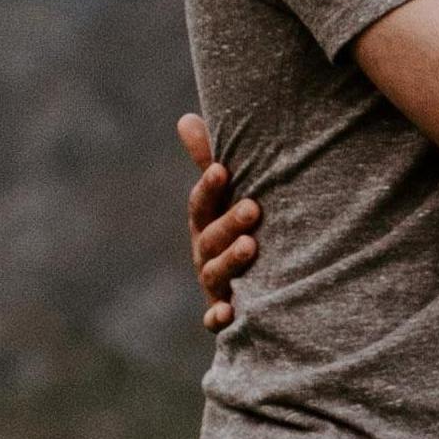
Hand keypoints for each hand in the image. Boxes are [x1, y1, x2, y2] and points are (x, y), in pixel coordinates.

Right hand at [179, 108, 262, 333]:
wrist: (250, 289)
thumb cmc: (237, 230)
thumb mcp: (226, 198)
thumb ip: (208, 162)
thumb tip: (185, 118)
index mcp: (205, 223)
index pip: (202, 203)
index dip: (209, 187)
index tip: (222, 168)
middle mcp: (205, 253)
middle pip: (210, 237)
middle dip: (229, 222)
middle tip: (253, 207)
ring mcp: (214, 284)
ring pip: (214, 273)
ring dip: (230, 261)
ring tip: (251, 246)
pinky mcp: (223, 314)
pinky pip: (215, 319)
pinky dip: (219, 318)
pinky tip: (228, 313)